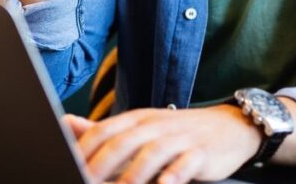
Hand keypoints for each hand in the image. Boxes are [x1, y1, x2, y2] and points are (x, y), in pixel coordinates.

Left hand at [65, 106, 261, 183]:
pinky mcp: (201, 152)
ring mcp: (179, 137)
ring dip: (132, 175)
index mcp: (136, 118)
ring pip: (151, 154)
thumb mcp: (140, 127)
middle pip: (122, 142)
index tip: (68, 165)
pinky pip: (184, 164)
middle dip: (100, 165)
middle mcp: (155, 125)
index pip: (104, 130)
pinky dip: (172, 175)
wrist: (230, 126)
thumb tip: (66, 124)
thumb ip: (104, 131)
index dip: (84, 149)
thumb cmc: (176, 133)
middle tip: (85, 180)